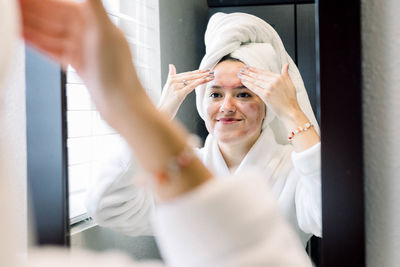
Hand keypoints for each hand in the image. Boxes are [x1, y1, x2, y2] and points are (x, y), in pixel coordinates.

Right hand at [20, 0, 139, 125]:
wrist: (121, 105)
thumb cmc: (118, 73)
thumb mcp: (104, 32)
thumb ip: (92, 5)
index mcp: (98, 22)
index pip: (64, 6)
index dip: (43, 2)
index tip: (23, 0)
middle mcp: (92, 34)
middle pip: (55, 19)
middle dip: (33, 12)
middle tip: (11, 7)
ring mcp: (86, 50)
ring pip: (52, 34)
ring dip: (31, 26)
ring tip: (11, 20)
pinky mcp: (81, 65)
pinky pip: (55, 50)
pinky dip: (39, 43)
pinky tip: (25, 37)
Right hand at [158, 64, 213, 118]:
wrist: (162, 112)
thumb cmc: (166, 102)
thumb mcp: (167, 87)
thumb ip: (170, 76)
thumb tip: (171, 65)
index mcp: (171, 79)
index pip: (187, 74)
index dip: (197, 72)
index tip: (205, 70)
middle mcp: (173, 82)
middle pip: (190, 76)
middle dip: (202, 74)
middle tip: (211, 71)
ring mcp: (175, 88)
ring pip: (192, 80)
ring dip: (203, 77)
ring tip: (211, 76)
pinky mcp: (179, 94)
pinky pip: (190, 86)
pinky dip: (198, 82)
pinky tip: (204, 80)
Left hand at [239, 64, 301, 122]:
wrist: (290, 111)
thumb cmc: (290, 99)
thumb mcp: (290, 84)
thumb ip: (286, 74)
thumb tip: (286, 65)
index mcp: (279, 77)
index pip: (264, 72)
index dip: (255, 69)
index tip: (249, 67)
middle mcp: (274, 81)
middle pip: (258, 75)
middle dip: (249, 72)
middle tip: (241, 69)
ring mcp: (269, 87)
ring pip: (255, 81)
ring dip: (246, 77)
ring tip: (240, 74)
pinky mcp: (265, 94)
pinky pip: (255, 88)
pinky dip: (248, 84)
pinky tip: (243, 81)